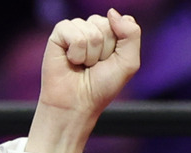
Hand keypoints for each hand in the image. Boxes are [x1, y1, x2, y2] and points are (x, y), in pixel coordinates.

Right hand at [26, 8, 140, 152]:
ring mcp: (76, 30)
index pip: (123, 22)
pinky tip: (71, 60)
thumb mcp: (129, 62)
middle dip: (105, 50)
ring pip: (91, 29)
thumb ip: (131, 34)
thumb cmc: (103, 86)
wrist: (78, 103)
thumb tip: (112, 12)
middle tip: (96, 65)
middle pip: (106, 24)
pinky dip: (76, 51)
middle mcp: (94, 29)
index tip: (112, 61)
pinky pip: (73, 31)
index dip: (120, 45)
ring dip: (90, 54)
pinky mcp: (59, 34)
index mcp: (113, 34)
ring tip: (83, 65)